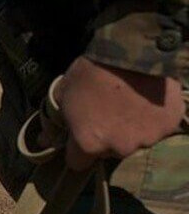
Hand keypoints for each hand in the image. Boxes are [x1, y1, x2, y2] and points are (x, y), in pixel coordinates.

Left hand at [52, 57, 184, 170]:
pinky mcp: (169, 125)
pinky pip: (160, 128)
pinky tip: (148, 100)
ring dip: (133, 128)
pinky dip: (155, 118)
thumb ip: (54, 123)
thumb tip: (44, 141)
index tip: (82, 136)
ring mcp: (147, 138)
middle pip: (110, 151)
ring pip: (136, 140)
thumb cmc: (90, 72)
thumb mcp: (62, 96)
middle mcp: (119, 147)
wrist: (130, 50)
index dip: (77, 149)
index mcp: (89, 143)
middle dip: (108, 137)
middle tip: (109, 113)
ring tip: (130, 104)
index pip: (78, 163)